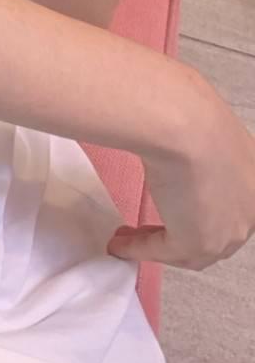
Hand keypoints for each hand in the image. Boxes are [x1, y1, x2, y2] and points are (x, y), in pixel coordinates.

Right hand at [113, 70, 254, 270]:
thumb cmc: (186, 110)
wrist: (183, 123)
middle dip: (176, 232)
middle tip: (146, 229)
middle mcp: (249, 207)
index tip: (167, 208)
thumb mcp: (196, 124)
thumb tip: (164, 134)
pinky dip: (139, 249)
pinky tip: (120, 244)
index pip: (226, 204)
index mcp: (253, 174)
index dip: (194, 209)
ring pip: (190, 248)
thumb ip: (191, 141)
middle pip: (211, 233)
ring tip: (126, 238)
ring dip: (155, 245)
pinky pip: (163, 251)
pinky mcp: (198, 242)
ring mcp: (229, 228)